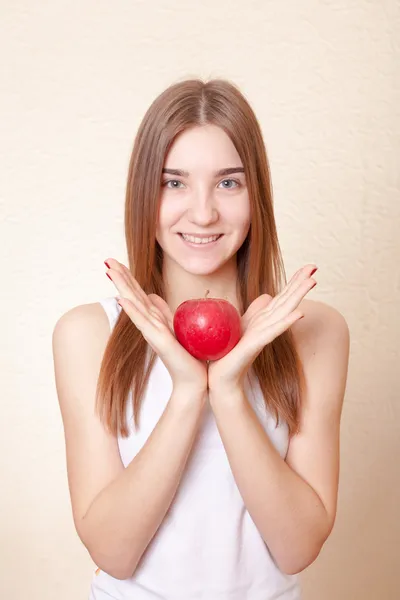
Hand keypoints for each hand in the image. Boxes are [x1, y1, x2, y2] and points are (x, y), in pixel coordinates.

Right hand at [104, 258, 207, 391]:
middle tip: (106, 259)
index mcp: (154, 318)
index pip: (138, 293)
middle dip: (121, 277)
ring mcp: (152, 332)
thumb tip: (153, 295)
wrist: (194, 379)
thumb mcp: (176, 326)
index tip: (114, 261)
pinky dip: (133, 311)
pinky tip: (122, 299)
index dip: (127, 277)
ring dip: (123, 287)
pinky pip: (144, 323)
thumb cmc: (187, 355)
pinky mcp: (159, 341)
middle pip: (133, 295)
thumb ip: (163, 311)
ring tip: (111, 271)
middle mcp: (150, 323)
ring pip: (135, 304)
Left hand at [208, 264, 317, 390]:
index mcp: (265, 318)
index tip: (310, 266)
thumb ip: (256, 311)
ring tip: (312, 281)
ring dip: (298, 296)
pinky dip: (286, 322)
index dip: (296, 281)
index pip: (283, 296)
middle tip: (315, 267)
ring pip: (285, 311)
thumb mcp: (243, 324)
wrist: (221, 375)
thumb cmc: (232, 352)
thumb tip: (266, 296)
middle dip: (301, 283)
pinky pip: (273, 331)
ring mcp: (263, 334)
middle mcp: (268, 325)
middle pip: (287, 300)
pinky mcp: (256, 345)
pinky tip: (299, 313)